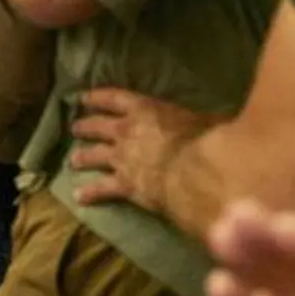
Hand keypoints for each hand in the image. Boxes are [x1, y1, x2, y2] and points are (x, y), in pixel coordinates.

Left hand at [66, 87, 216, 214]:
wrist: (194, 174)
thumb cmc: (206, 141)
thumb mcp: (208, 120)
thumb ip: (205, 120)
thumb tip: (221, 118)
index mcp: (145, 110)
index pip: (114, 98)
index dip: (97, 97)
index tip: (82, 98)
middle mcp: (126, 132)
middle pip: (98, 126)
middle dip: (86, 126)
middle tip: (75, 128)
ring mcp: (122, 159)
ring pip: (95, 156)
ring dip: (83, 157)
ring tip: (73, 160)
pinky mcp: (124, 184)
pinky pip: (102, 189)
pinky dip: (90, 193)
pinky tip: (79, 197)